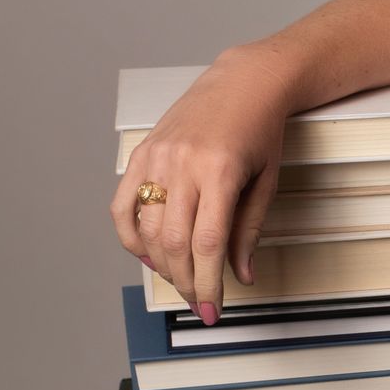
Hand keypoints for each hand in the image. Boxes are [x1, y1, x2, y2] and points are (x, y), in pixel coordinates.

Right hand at [111, 46, 298, 321]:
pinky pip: (123, 204)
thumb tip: (241, 274)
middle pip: (175, 243)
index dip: (207, 284)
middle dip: (186, 282)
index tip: (212, 309)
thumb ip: (249, 230)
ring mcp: (158, 157)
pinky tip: (148, 254)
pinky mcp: (143, 152)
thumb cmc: (261, 128)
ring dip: (162, 265)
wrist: (245, 81)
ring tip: (179, 280)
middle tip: (197, 302)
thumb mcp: (267, 181)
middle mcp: (183, 164)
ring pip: (148, 229)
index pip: (207, 245)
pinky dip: (131, 236)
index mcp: (220, 172)